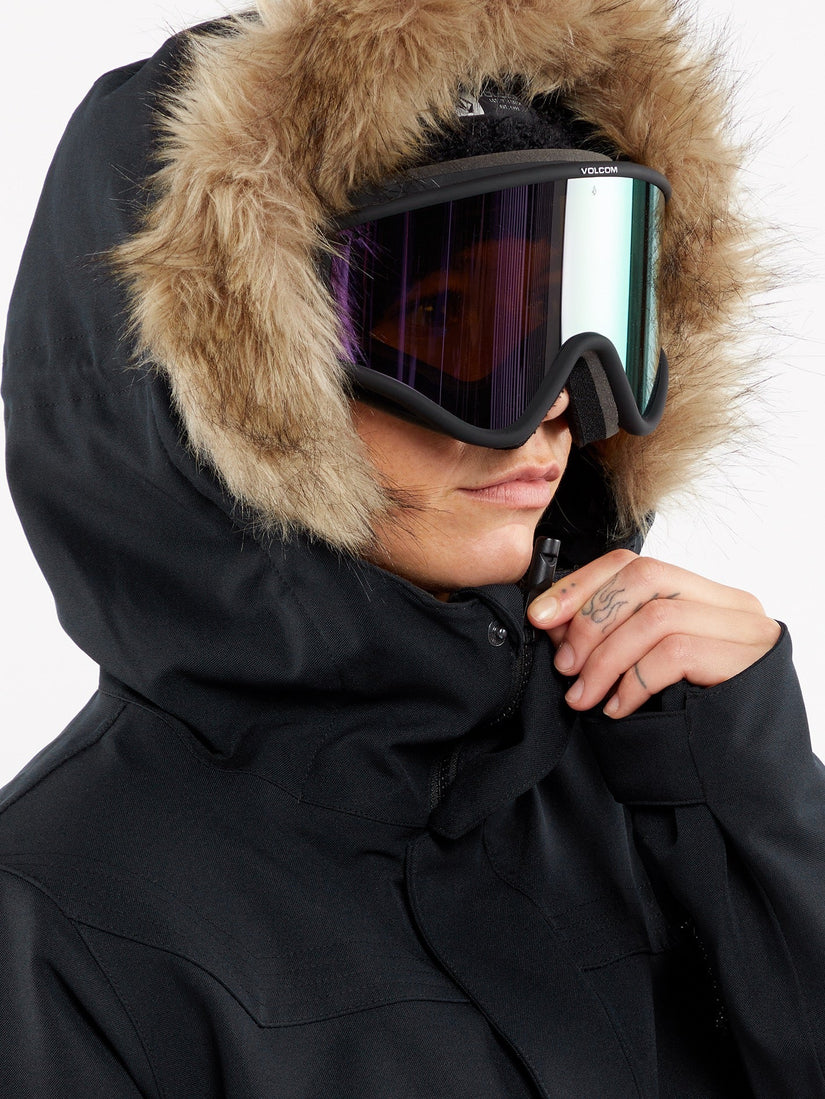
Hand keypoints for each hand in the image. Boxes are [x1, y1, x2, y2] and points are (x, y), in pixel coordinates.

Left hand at [526, 550, 781, 718]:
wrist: (747, 781)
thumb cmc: (691, 726)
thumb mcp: (643, 671)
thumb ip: (608, 639)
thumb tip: (552, 618)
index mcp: (704, 597)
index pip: (635, 564)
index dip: (581, 585)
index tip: (541, 617)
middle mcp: (731, 604)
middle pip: (645, 576)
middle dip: (591, 619)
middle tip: (565, 666)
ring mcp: (745, 630)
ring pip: (657, 617)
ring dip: (605, 659)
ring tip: (585, 696)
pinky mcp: (748, 661)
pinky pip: (675, 654)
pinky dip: (634, 681)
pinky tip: (619, 709)